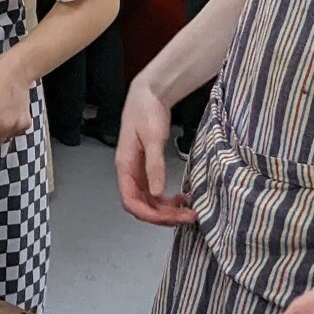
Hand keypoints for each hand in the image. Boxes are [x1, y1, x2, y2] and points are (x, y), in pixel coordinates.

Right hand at [116, 77, 195, 225]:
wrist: (149, 94)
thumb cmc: (146, 111)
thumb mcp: (153, 138)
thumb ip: (155, 165)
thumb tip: (157, 192)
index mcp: (125, 166)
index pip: (131, 201)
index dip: (148, 215)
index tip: (170, 219)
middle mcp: (129, 173)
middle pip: (142, 206)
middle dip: (163, 216)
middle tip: (188, 217)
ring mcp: (138, 172)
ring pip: (149, 202)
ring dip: (167, 211)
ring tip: (188, 211)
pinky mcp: (147, 168)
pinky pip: (155, 193)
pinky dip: (168, 200)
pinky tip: (182, 199)